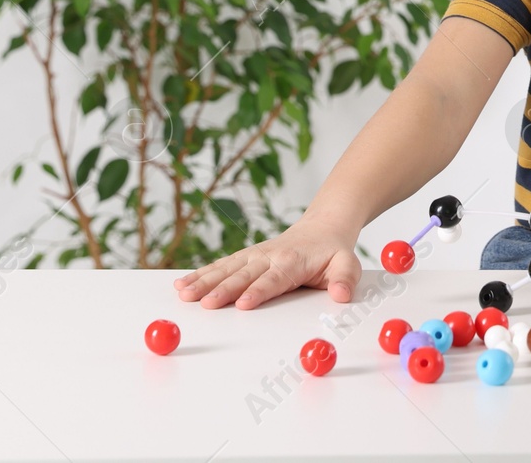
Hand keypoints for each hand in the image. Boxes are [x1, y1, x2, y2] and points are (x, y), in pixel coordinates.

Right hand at [173, 214, 361, 310]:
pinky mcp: (246, 256)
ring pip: (226, 268)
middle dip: (223, 289)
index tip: (242, 303)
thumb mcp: (348, 263)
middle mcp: (270, 257)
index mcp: (293, 262)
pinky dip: (201, 273)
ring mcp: (255, 255)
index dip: (258, 291)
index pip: (274, 279)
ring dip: (204, 281)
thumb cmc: (333, 251)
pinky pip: (221, 265)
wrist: (324, 227)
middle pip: (244, 275)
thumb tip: (342, 295)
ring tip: (184, 294)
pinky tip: (182, 283)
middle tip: (204, 304)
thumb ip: (345, 279)